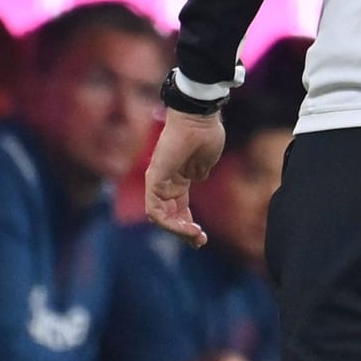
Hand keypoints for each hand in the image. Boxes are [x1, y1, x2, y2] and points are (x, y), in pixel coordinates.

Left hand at [143, 110, 224, 247]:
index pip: (179, 209)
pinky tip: (186, 227)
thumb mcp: (206, 161)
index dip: (189, 225)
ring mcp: (158, 181)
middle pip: (170, 215)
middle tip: (200, 242)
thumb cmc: (206, 135)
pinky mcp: (154, 180)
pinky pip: (154, 209)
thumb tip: (198, 179)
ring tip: (196, 236)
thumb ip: (200, 173)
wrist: (200, 119)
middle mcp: (165, 182)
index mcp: (179, 178)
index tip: (203, 236)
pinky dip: (168, 222)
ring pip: (161, 216)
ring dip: (178, 230)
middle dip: (184, 232)